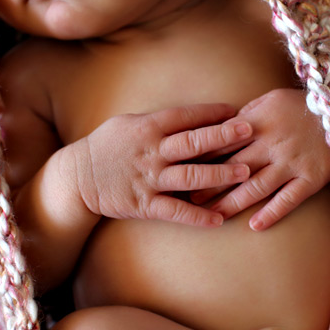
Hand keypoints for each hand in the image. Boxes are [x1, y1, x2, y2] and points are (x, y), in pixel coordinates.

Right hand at [73, 103, 252, 226]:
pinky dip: (198, 216)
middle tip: (250, 131)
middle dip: (223, 136)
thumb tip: (194, 115)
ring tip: (246, 173)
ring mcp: (149, 179)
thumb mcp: (129, 123)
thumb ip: (160, 121)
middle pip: (192, 142)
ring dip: (220, 174)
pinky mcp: (144, 204)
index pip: (186, 116)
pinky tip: (219, 219)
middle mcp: (151, 152)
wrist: (78, 177)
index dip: (212, 113)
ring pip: (190, 176)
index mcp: (148, 127)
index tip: (237, 110)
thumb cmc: (108, 146)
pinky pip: (175, 211)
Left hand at [190, 89, 329, 229]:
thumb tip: (220, 129)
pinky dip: (272, 213)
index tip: (184, 169)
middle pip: (234, 168)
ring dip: (234, 203)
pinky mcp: (311, 178)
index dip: (203, 158)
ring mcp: (292, 162)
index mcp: (260, 122)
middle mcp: (273, 143)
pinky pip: (289, 199)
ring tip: (215, 216)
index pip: (224, 142)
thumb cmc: (304, 105)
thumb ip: (246, 115)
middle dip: (210, 184)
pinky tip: (256, 225)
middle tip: (189, 199)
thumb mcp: (271, 99)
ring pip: (257, 187)